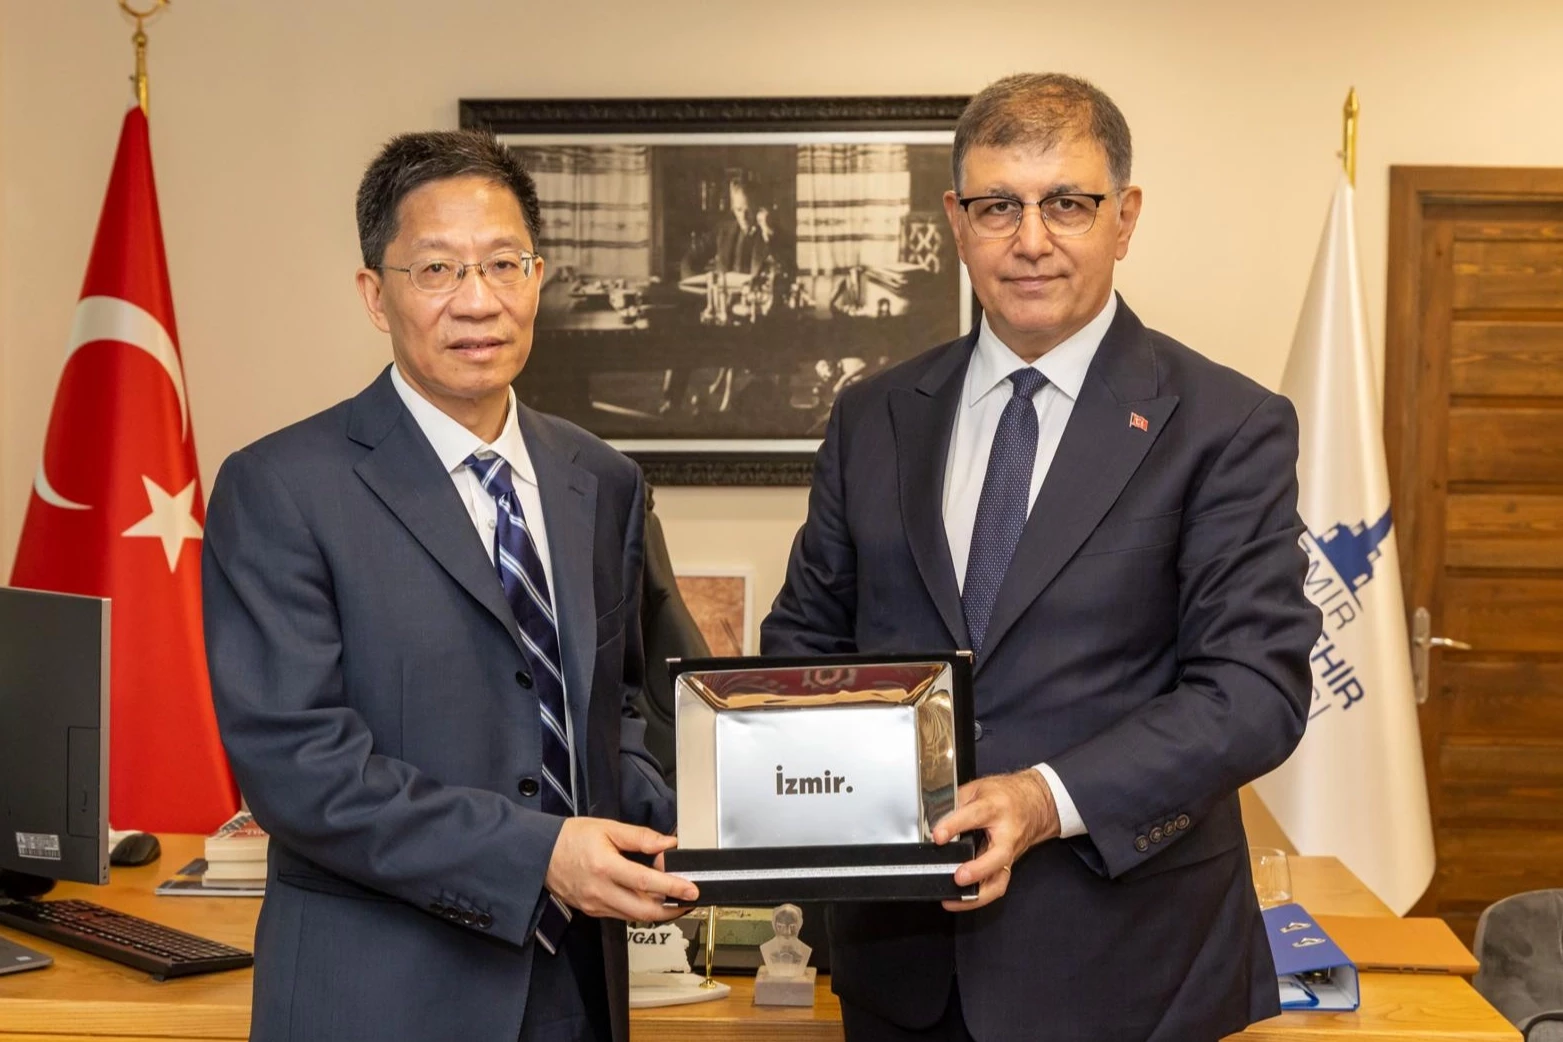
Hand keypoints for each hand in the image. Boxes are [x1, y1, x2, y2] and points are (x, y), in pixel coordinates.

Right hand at [544, 818, 697, 921]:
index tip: (691, 889)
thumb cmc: (571, 838)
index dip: (673, 888)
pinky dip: (639, 910)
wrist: (540, 854)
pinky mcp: (593, 911)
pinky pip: (622, 915)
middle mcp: (600, 891)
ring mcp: (596, 905)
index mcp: (605, 867)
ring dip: (658, 912)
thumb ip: (640, 837)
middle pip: (644, 911)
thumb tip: (668, 842)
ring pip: (634, 917)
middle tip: (689, 900)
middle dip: (672, 910)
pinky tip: (649, 899)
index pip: (646, 883)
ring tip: (674, 899)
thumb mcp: (607, 828)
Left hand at [932, 770, 1060, 911]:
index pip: (974, 816)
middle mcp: (1006, 833)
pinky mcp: (1007, 866)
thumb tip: (932, 818)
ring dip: (978, 895)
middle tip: (958, 877)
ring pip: (1000, 880)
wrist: (1035, 804)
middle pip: (997, 856)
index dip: (954, 826)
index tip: (938, 836)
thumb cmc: (1006, 795)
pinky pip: (996, 886)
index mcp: (995, 807)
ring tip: (954, 899)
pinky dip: (979, 898)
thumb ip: (955, 802)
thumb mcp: (978, 787)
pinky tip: (961, 900)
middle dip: (977, 870)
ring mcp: (1009, 853)